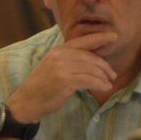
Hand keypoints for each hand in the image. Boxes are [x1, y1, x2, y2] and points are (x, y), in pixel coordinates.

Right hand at [4, 32, 118, 121]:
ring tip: (109, 83)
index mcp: (59, 50)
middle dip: (104, 66)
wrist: (26, 102)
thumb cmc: (43, 86)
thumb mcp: (55, 67)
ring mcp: (62, 68)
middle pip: (91, 58)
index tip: (114, 37)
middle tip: (112, 75)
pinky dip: (99, 84)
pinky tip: (104, 87)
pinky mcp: (65, 81)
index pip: (83, 41)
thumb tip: (96, 60)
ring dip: (103, 77)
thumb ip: (72, 60)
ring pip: (92, 69)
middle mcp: (60, 56)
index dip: (99, 38)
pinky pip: (89, 80)